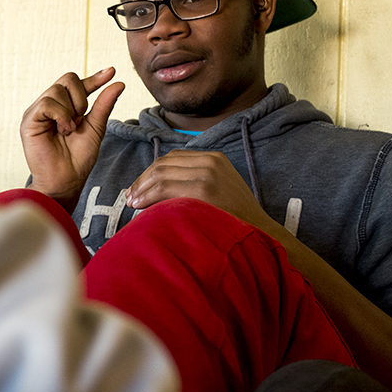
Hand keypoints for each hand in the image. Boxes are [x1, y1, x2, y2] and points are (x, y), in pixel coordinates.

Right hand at [20, 68, 123, 210]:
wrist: (65, 181)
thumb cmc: (78, 160)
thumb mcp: (95, 128)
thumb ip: (103, 105)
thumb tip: (118, 82)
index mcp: (64, 107)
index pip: (77, 84)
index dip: (95, 78)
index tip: (111, 72)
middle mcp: (49, 106)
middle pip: (67, 79)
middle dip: (81, 97)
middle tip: (80, 120)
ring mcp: (37, 112)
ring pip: (57, 90)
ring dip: (71, 111)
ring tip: (69, 130)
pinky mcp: (29, 120)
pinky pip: (47, 103)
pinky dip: (61, 115)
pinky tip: (63, 130)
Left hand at [125, 150, 274, 230]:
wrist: (262, 234)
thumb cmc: (234, 219)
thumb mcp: (217, 190)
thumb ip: (193, 182)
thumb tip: (156, 189)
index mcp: (213, 158)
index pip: (171, 159)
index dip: (149, 173)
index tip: (137, 189)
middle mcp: (210, 160)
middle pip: (163, 164)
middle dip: (142, 181)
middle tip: (130, 197)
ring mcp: (208, 172)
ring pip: (161, 174)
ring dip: (142, 189)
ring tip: (132, 203)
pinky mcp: (204, 188)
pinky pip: (165, 187)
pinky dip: (149, 196)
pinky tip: (140, 207)